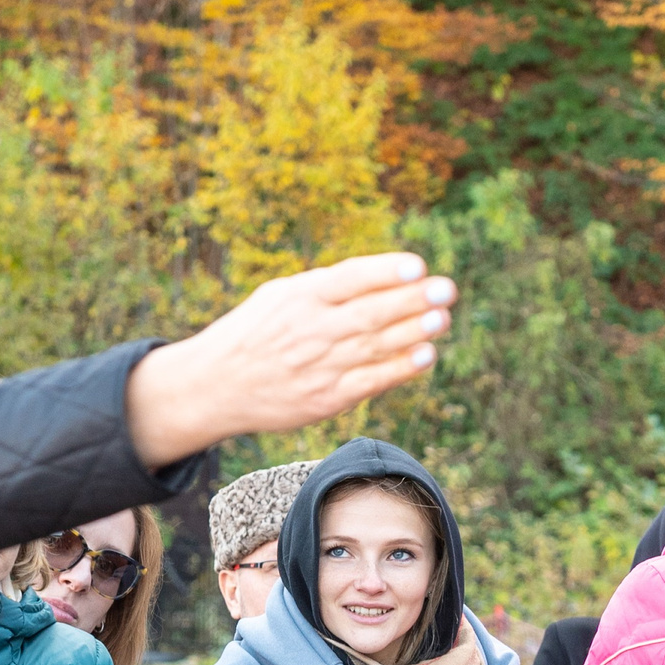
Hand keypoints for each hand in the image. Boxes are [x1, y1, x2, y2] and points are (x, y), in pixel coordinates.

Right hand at [123, 254, 457, 464]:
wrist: (216, 387)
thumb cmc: (254, 333)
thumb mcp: (278, 296)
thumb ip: (325, 286)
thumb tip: (377, 275)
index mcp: (300, 297)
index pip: (349, 280)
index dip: (384, 272)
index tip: (417, 266)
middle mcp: (312, 330)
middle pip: (371, 313)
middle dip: (413, 301)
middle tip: (448, 289)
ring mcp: (320, 367)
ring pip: (376, 347)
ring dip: (415, 332)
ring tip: (443, 318)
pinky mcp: (326, 398)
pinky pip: (370, 382)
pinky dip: (400, 369)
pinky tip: (426, 355)